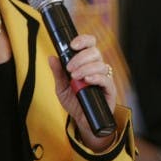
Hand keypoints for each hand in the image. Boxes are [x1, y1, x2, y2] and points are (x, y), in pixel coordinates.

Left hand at [49, 34, 115, 152]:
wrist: (82, 120)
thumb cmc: (74, 102)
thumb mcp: (61, 87)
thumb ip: (58, 73)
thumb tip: (51, 57)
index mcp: (86, 62)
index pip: (90, 44)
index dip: (83, 40)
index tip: (72, 45)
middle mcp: (97, 67)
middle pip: (95, 52)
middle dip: (80, 58)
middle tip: (70, 68)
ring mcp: (104, 77)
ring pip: (100, 64)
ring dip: (85, 68)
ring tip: (75, 77)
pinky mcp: (109, 89)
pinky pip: (106, 78)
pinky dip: (96, 77)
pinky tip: (87, 80)